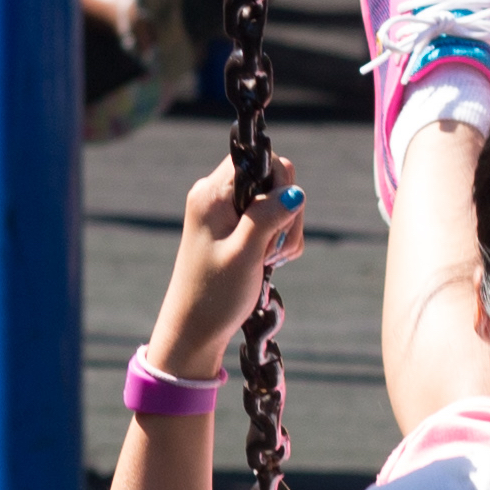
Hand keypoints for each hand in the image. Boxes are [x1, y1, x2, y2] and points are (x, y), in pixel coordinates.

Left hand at [147, 149, 307, 378]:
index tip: (276, 220)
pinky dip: (278, 241)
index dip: (279, 184)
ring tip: (270, 261)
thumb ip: (268, 216)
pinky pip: (270, 221)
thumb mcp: (245, 253)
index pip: (259, 160)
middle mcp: (216, 195)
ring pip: (277, 202)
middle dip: (287, 212)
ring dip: (285, 231)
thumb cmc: (214, 294)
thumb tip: (295, 190)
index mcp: (211, 193)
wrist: (195, 329)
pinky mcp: (235, 230)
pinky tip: (269, 263)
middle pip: (273, 180)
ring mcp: (226, 212)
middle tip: (274, 249)